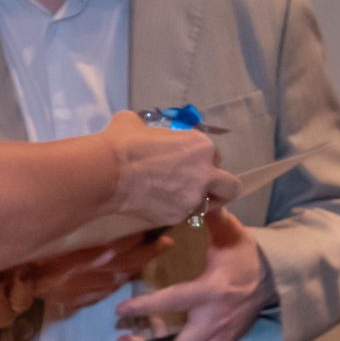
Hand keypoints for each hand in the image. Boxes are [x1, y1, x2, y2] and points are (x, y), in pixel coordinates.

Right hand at [15, 234, 171, 315]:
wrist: (3, 280)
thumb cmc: (23, 252)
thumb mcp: (47, 232)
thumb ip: (70, 222)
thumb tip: (94, 202)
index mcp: (73, 258)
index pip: (113, 247)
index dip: (134, 238)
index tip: (150, 226)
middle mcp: (80, 277)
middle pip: (122, 265)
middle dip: (146, 253)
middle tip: (165, 241)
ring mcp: (77, 293)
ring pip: (116, 281)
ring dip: (136, 267)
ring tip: (153, 253)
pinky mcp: (72, 302)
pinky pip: (102, 293)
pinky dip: (118, 283)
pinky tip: (128, 274)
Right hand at [101, 111, 236, 225]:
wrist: (109, 172)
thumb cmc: (124, 142)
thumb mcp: (139, 123)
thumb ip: (151, 130)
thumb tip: (138, 130)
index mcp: (201, 146)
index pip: (215, 156)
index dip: (204, 161)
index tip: (189, 164)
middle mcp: (205, 173)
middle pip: (231, 186)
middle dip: (221, 188)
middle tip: (205, 188)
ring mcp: (194, 198)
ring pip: (210, 206)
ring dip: (199, 202)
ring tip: (179, 199)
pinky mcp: (179, 216)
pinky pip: (185, 216)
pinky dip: (177, 211)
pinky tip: (160, 204)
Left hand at [114, 207, 274, 340]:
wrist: (273, 281)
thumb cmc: (245, 257)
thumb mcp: (231, 235)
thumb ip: (213, 220)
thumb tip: (199, 197)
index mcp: (211, 290)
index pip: (172, 302)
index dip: (144, 307)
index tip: (120, 310)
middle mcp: (215, 319)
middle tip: (123, 340)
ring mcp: (221, 337)